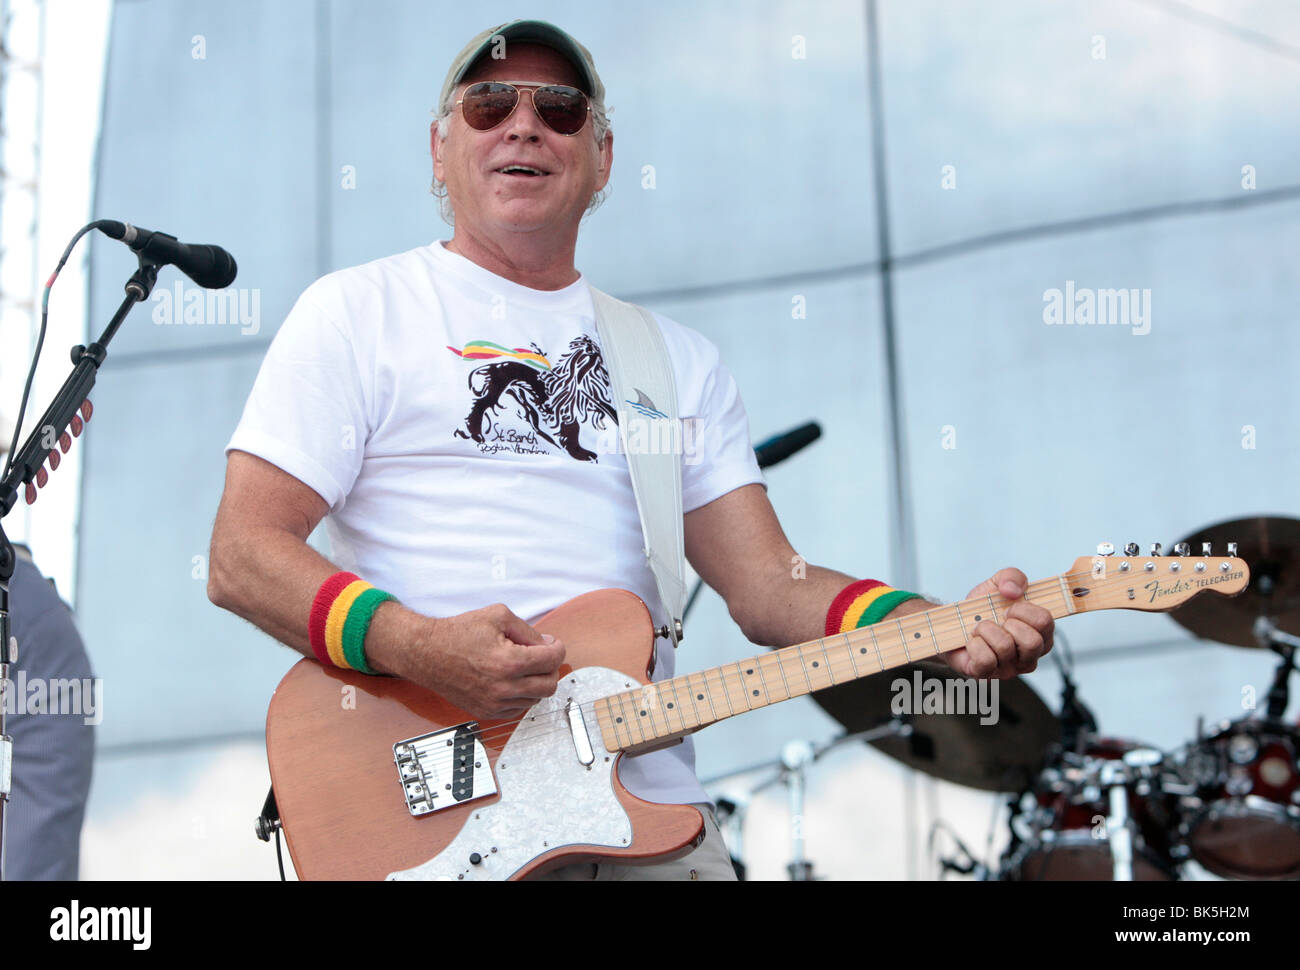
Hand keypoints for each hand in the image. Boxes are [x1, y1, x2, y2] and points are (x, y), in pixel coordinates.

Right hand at [400, 603, 566, 718]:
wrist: (426, 653)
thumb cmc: (457, 633)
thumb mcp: (498, 616)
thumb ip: (528, 630)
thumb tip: (545, 643)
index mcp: (509, 662)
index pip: (553, 660)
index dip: (557, 647)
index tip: (551, 643)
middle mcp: (504, 687)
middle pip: (550, 684)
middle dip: (550, 667)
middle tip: (541, 656)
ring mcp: (495, 703)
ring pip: (536, 699)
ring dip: (536, 682)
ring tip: (522, 666)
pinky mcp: (486, 712)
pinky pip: (518, 709)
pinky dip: (522, 695)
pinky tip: (512, 680)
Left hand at [942, 567, 1053, 678]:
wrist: (953, 623)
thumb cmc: (983, 608)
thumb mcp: (998, 584)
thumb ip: (1012, 577)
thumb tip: (1012, 590)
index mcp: (1040, 635)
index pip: (1045, 622)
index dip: (1024, 609)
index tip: (1009, 607)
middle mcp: (1029, 656)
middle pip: (1032, 642)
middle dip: (1008, 623)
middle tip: (996, 618)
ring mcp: (1009, 669)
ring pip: (1005, 648)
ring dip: (986, 630)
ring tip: (980, 628)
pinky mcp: (987, 675)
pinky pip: (985, 661)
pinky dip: (974, 644)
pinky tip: (973, 641)